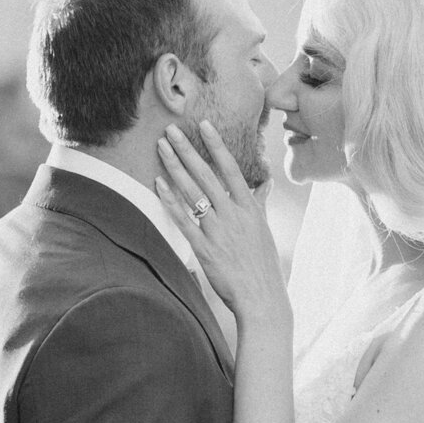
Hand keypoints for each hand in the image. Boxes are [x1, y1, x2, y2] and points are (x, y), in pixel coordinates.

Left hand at [155, 121, 289, 329]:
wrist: (261, 297)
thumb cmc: (263, 265)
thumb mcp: (265, 229)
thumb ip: (261, 203)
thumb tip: (265, 183)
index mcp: (250, 208)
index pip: (231, 168)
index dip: (216, 145)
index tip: (204, 125)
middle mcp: (233, 214)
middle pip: (206, 175)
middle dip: (187, 150)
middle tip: (171, 129)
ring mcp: (218, 230)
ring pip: (192, 192)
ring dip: (174, 168)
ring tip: (161, 148)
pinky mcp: (204, 248)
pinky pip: (183, 219)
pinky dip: (170, 200)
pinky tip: (158, 184)